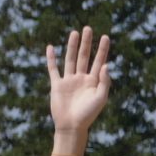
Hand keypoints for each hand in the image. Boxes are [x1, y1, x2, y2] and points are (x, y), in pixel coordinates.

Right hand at [45, 27, 112, 141]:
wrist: (71, 126)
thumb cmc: (88, 114)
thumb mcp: (101, 98)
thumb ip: (104, 81)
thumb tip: (105, 64)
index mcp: (93, 81)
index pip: (99, 61)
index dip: (102, 49)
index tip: (105, 37)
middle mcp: (81, 78)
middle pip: (84, 56)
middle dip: (87, 43)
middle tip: (88, 28)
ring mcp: (69, 80)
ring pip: (70, 59)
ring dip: (72, 46)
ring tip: (74, 33)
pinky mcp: (57, 85)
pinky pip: (53, 69)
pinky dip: (51, 58)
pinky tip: (50, 47)